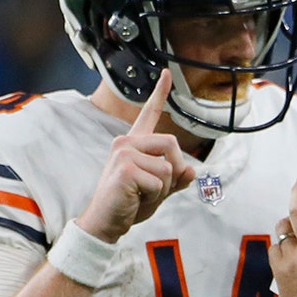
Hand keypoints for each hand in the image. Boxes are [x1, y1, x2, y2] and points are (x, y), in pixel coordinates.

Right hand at [76, 70, 196, 242]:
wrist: (104, 223)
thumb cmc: (129, 206)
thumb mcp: (157, 191)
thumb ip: (174, 180)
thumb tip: (192, 169)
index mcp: (133, 144)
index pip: (148, 114)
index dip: (159, 93)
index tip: (167, 73)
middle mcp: (126, 143)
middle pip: (172, 144)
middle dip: (174, 170)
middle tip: (156, 187)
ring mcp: (124, 153)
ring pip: (168, 166)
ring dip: (163, 187)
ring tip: (141, 194)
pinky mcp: (125, 168)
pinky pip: (160, 181)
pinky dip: (155, 196)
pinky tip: (135, 198)